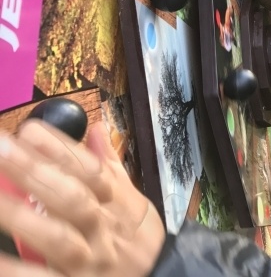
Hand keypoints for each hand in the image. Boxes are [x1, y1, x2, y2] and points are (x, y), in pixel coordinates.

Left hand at [0, 121, 164, 276]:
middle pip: (71, 198)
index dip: (61, 150)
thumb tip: (96, 128)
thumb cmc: (137, 242)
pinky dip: (17, 269)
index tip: (30, 130)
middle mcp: (102, 229)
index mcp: (116, 204)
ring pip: (57, 237)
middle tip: (3, 147)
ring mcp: (88, 261)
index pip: (90, 171)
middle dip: (37, 171)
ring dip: (22, 215)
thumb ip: (110, 167)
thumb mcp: (134, 202)